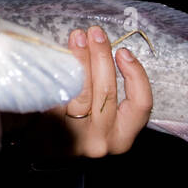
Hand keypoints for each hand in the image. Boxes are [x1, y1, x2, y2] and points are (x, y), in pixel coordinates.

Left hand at [45, 25, 152, 156]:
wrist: (46, 154)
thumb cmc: (79, 128)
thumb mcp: (102, 118)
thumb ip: (106, 90)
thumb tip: (101, 47)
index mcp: (122, 136)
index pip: (141, 103)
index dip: (136, 75)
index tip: (123, 52)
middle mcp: (103, 140)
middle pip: (107, 92)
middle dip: (102, 56)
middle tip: (95, 33)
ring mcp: (76, 139)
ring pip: (82, 93)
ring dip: (81, 60)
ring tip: (77, 37)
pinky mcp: (51, 132)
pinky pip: (58, 97)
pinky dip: (58, 74)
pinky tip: (56, 57)